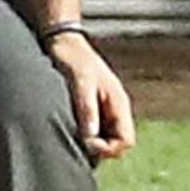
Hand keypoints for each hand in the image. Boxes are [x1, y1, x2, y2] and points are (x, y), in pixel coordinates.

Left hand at [47, 30, 138, 160]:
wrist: (63, 41)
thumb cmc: (72, 58)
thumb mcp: (80, 81)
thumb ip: (86, 107)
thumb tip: (90, 136)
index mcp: (118, 104)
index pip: (126, 141)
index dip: (108, 149)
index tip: (86, 142)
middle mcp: (114, 109)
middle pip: (116, 144)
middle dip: (99, 149)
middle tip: (74, 142)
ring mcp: (103, 109)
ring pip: (104, 138)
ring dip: (89, 141)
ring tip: (67, 134)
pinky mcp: (90, 107)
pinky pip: (92, 129)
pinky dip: (82, 133)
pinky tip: (64, 127)